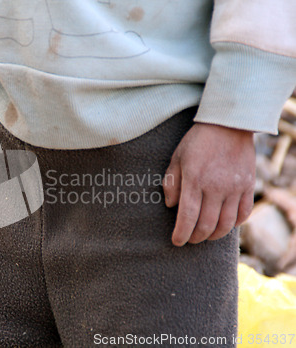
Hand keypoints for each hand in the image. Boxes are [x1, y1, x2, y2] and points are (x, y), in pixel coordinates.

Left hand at [163, 123, 254, 246]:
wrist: (229, 124)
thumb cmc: (197, 141)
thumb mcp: (177, 158)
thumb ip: (172, 183)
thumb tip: (171, 206)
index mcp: (194, 180)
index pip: (187, 217)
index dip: (181, 234)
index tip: (176, 241)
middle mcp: (216, 187)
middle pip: (206, 224)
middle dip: (196, 237)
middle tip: (190, 239)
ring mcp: (235, 188)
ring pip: (226, 224)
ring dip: (214, 235)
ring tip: (205, 235)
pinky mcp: (249, 186)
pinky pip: (243, 213)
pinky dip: (234, 224)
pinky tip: (225, 224)